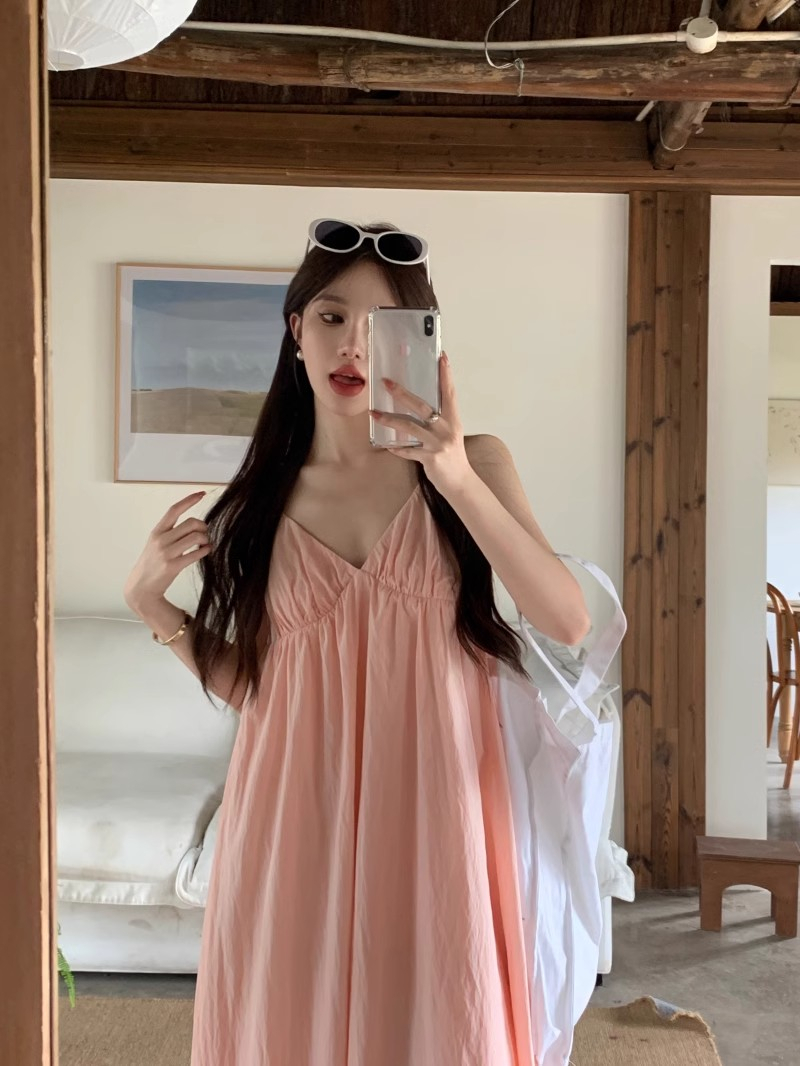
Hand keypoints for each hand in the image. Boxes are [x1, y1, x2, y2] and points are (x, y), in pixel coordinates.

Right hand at [123, 491, 211, 611]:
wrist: (141, 587)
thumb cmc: (152, 564)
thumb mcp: (156, 544)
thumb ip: (171, 533)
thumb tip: (195, 524)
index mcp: (157, 531)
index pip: (174, 510)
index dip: (189, 500)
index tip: (201, 493)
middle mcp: (161, 539)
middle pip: (191, 523)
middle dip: (203, 526)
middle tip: (205, 533)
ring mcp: (166, 552)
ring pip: (196, 536)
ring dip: (206, 539)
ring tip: (206, 543)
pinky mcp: (173, 566)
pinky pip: (197, 553)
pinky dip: (206, 550)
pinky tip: (206, 550)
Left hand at [369, 352, 472, 496]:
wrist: (461, 483)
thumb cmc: (453, 456)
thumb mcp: (450, 434)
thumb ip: (437, 421)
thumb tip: (417, 406)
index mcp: (453, 420)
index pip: (449, 392)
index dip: (446, 374)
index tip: (441, 357)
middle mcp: (446, 429)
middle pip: (422, 406)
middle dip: (402, 393)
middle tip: (386, 382)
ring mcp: (438, 444)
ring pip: (410, 427)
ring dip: (390, 420)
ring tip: (374, 414)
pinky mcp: (430, 459)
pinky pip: (408, 451)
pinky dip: (397, 449)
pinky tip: (387, 445)